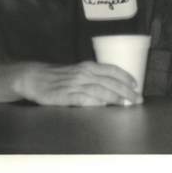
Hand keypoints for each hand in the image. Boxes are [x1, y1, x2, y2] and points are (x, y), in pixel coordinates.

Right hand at [16, 61, 142, 106]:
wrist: (33, 77)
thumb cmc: (58, 76)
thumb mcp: (78, 72)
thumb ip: (94, 78)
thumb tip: (114, 87)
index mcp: (87, 67)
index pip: (111, 70)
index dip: (125, 77)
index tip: (136, 85)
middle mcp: (83, 74)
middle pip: (109, 82)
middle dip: (126, 91)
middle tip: (138, 99)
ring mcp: (74, 84)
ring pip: (99, 90)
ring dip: (115, 97)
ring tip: (126, 104)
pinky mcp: (64, 95)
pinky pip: (82, 98)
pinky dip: (94, 101)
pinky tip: (103, 105)